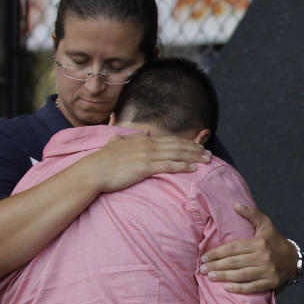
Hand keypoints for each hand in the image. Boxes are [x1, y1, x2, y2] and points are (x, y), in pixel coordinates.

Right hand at [84, 133, 211, 192]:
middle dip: (195, 149)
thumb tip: (144, 132)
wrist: (93, 171)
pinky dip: (182, 166)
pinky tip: (193, 169)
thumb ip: (132, 137)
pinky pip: (168, 166)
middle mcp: (147, 145)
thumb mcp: (117, 143)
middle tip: (210, 153)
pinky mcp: (144, 168)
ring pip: (176, 154)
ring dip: (194, 157)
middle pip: (177, 145)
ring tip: (207, 160)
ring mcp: (146, 156)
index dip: (186, 143)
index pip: (170, 139)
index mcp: (142, 140)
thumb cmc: (103, 161)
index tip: (198, 146)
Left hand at [199, 204, 297, 292]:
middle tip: (202, 269)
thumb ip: (251, 214)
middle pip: (235, 262)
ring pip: (241, 275)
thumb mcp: (266, 224)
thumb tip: (235, 205)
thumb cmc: (275, 241)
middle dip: (216, 266)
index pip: (233, 248)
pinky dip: (239, 288)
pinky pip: (252, 287)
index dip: (217, 253)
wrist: (294, 259)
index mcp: (259, 243)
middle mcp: (263, 257)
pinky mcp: (270, 282)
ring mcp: (267, 271)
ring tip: (210, 277)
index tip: (204, 257)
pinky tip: (226, 287)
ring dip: (224, 276)